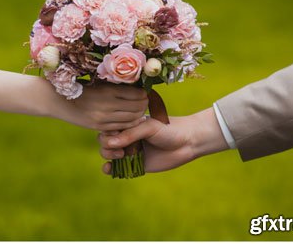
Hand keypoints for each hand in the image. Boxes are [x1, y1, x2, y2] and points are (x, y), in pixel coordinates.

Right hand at [53, 82, 147, 131]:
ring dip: (139, 114)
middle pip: (136, 108)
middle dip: (144, 104)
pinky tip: (131, 119)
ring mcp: (103, 119)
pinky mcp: (98, 127)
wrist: (58, 100)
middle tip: (146, 100)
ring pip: (130, 119)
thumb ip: (114, 84)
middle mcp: (107, 106)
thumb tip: (135, 83)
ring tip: (141, 109)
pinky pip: (120, 127)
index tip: (146, 90)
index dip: (143, 93)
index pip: (135, 94)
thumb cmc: (79, 85)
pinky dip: (129, 124)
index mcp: (108, 90)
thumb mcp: (97, 81)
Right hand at [99, 107, 228, 173]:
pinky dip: (110, 169)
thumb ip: (130, 134)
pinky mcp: (136, 165)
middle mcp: (127, 136)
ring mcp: (131, 150)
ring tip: (121, 156)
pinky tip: (109, 169)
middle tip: (121, 149)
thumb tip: (109, 143)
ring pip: (109, 154)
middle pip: (105, 140)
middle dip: (107, 145)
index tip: (115, 134)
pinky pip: (118, 168)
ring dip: (108, 156)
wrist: (187, 142)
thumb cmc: (168, 129)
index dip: (107, 131)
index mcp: (129, 122)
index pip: (108, 125)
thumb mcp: (149, 127)